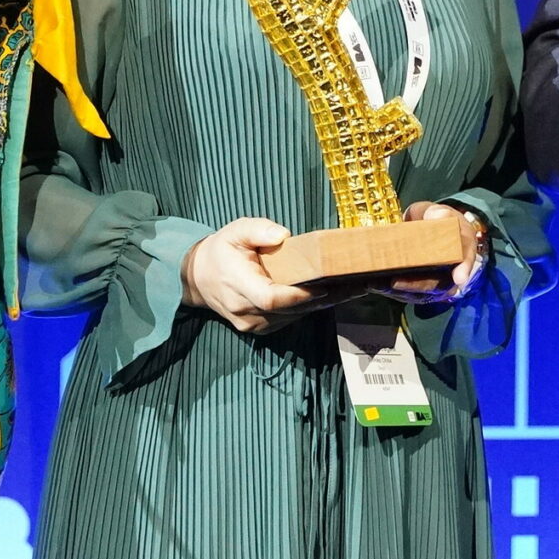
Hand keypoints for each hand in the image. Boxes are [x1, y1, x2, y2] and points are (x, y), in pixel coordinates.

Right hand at [183, 217, 355, 333]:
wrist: (199, 278)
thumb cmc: (221, 251)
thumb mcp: (235, 230)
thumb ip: (258, 229)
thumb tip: (284, 235)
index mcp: (240, 286)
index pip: (272, 299)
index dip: (300, 296)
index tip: (326, 287)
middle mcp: (247, 312)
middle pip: (291, 311)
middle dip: (326, 299)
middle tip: (359, 285)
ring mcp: (253, 325)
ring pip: (294, 318)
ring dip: (323, 305)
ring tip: (354, 288)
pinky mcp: (259, 329)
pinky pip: (289, 320)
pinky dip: (309, 308)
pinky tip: (332, 295)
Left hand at [378, 201, 488, 304]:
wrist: (433, 232)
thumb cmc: (438, 221)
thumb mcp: (439, 212)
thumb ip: (438, 213)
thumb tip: (438, 215)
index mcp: (463, 249)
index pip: (466, 260)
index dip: (464, 268)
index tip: (459, 279)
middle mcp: (452, 271)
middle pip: (438, 283)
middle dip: (415, 285)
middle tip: (394, 282)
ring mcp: (436, 283)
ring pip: (421, 293)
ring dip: (398, 291)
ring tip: (377, 284)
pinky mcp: (420, 290)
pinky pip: (408, 294)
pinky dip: (390, 291)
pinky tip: (375, 285)